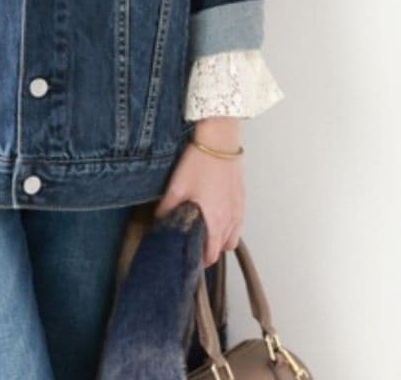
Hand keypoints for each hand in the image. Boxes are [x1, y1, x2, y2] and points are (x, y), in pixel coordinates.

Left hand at [153, 130, 244, 267]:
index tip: (188, 256)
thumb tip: (159, 221)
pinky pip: (237, 221)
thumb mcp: (176, 187)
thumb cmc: (200, 163)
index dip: (199, 259)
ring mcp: (239, 209)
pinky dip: (228, 223)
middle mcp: (231, 220)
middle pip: (223, 248)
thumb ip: (167, 209)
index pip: (211, 255)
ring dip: (220, 237)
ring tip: (204, 227)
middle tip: (194, 241)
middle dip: (210, 249)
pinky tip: (214, 211)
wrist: (219, 141)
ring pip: (232, 236)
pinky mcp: (241, 198)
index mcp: (215, 221)